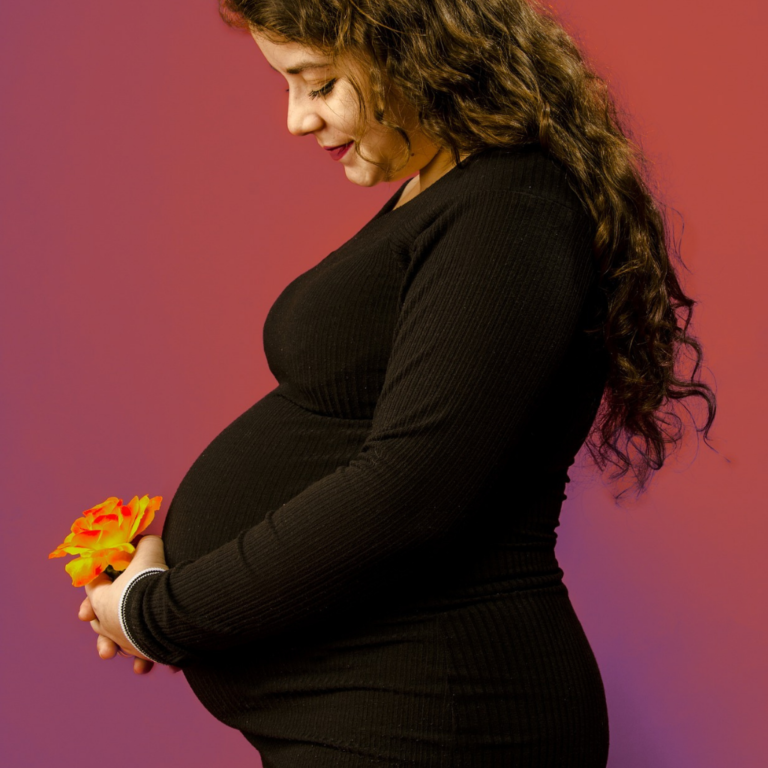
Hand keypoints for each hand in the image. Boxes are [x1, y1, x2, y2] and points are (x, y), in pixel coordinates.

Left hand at [80, 535, 180, 674]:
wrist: (166, 614)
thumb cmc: (149, 583)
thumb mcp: (149, 554)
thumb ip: (146, 545)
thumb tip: (146, 540)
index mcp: (102, 602)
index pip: (92, 587)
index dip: (97, 578)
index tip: (102, 573)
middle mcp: (110, 626)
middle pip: (99, 621)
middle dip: (101, 618)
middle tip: (100, 615)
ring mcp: (127, 642)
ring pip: (118, 645)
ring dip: (121, 644)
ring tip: (119, 649)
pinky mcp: (146, 654)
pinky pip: (146, 657)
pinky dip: (150, 658)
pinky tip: (156, 661)